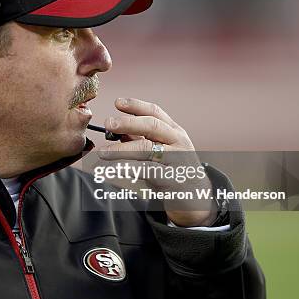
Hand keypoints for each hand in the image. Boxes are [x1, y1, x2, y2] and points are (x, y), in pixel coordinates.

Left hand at [97, 98, 216, 226]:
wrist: (195, 196)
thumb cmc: (172, 168)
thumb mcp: (162, 148)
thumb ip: (141, 138)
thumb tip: (115, 131)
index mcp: (174, 131)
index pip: (155, 112)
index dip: (136, 105)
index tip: (117, 102)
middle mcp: (177, 142)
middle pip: (152, 126)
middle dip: (128, 123)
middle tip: (108, 123)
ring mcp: (176, 160)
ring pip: (146, 149)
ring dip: (121, 149)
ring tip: (103, 152)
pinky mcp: (171, 180)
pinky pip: (146, 172)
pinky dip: (129, 170)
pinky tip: (115, 170)